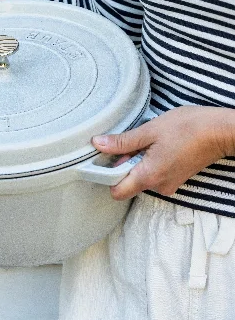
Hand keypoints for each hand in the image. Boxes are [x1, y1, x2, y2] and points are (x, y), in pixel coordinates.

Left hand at [91, 106, 234, 200]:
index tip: (104, 158)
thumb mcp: (150, 131)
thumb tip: (98, 144)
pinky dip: (150, 162)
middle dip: (123, 165)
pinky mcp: (176, 178)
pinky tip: (158, 145)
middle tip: (130, 142)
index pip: (116, 192)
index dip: (106, 175)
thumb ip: (123, 141)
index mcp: (149, 177)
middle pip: (128, 183)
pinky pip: (154, 175)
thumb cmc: (188, 128)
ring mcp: (169, 184)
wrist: (220, 131)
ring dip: (138, 161)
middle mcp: (158, 186)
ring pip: (141, 178)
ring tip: (149, 141)